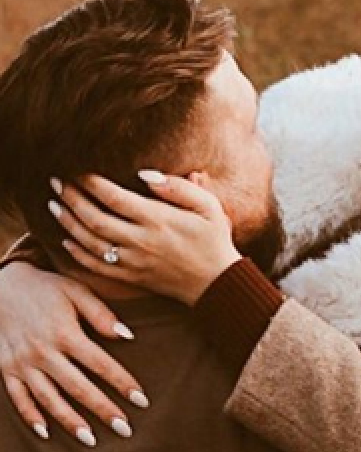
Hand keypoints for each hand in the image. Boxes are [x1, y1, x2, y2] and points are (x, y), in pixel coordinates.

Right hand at [0, 262, 147, 444]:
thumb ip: (101, 314)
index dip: (122, 383)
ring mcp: (23, 364)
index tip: (141, 400)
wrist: (4, 286)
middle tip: (125, 429)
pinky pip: (19, 399)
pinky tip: (47, 432)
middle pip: (79, 388)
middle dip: (103, 410)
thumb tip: (128, 335)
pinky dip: (32, 417)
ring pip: (50, 400)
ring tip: (91, 439)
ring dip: (71, 422)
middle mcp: (44, 353)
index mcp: (66, 333)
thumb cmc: (48, 288)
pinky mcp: (7, 370)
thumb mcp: (77, 291)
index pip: (101, 364)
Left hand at [50, 171, 240, 304]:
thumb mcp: (208, 206)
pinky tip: (66, 239)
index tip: (78, 169)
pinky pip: (95, 266)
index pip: (115, 198)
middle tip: (57, 182)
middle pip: (95, 219)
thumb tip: (145, 174)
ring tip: (54, 204)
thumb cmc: (213, 238)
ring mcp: (132, 262)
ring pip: (89, 242)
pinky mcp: (130, 278)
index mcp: (158, 220)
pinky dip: (76, 253)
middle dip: (72, 198)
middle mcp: (140, 241)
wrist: (215, 281)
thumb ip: (179, 188)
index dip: (92, 183)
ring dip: (68, 222)